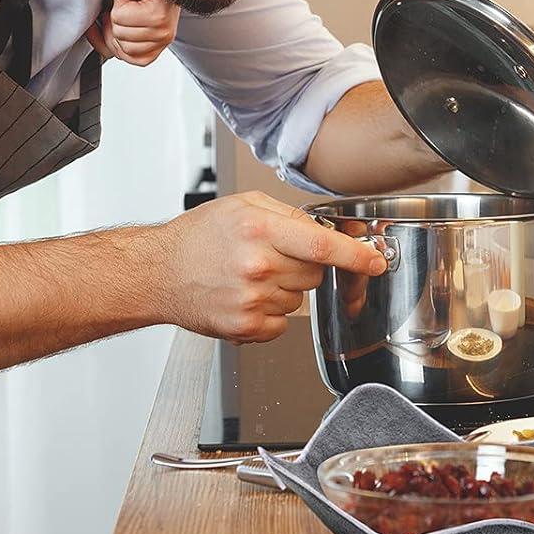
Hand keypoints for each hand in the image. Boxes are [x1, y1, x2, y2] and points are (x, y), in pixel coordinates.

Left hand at [90, 0, 180, 67]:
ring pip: (122, 50)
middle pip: (119, 34)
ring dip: (117, 34)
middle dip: (116, 19)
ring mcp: (160, 45)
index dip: (119, 4)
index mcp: (160, 14)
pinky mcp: (154, 53)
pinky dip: (120, 49)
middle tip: (126, 7)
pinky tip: (120, 33)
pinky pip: (130, 59)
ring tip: (124, 19)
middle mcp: (164, 33)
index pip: (119, 17)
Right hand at [162, 191, 387, 343]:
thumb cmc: (198, 237)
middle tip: (272, 258)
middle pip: (316, 274)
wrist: (157, 273)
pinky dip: (271, 313)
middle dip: (304, 266)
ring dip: (285, 290)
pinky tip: (245, 297)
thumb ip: (289, 216)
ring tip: (249, 277)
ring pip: (300, 299)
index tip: (376, 262)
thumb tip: (327, 231)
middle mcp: (257, 266)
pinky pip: (283, 323)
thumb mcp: (244, 206)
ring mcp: (251, 300)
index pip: (323, 247)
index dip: (356, 256)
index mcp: (260, 230)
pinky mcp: (244, 327)